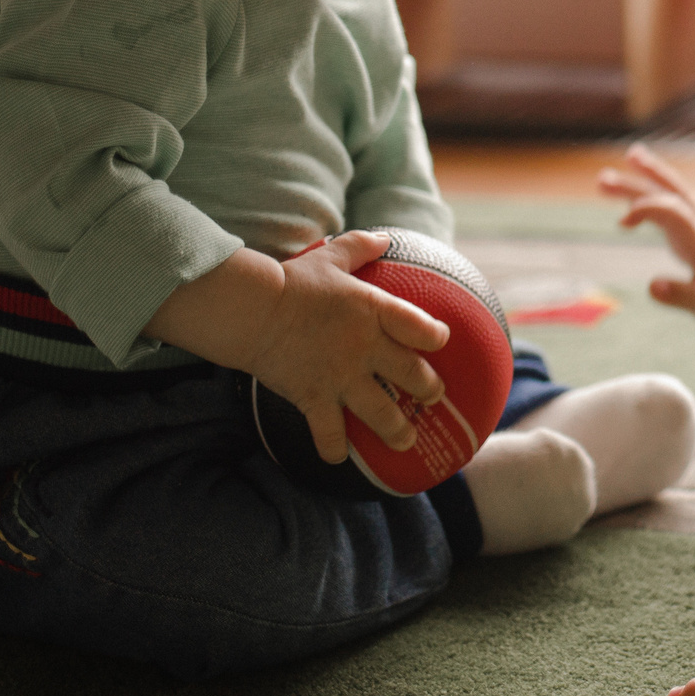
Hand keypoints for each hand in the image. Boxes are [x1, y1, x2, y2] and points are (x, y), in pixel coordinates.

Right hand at [145, 233, 449, 464]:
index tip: (441, 342)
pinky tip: (338, 458)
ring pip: (383, 413)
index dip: (436, 336)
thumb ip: (361, 246)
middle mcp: (366, 347)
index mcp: (374, 310)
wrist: (253, 310)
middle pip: (413, 375)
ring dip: (398, 431)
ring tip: (406, 441)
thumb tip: (385, 237)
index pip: (421, 326)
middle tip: (433, 398)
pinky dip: (334, 448)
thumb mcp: (331, 256)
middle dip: (429, 390)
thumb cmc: (293, 281)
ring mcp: (342, 376)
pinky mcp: (315, 397)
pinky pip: (330, 432)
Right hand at [596, 144, 694, 335]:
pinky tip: (633, 190)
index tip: (624, 221)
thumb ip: (682, 296)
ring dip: (649, 177)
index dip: (650, 211)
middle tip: (602, 179)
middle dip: (638, 187)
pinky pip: (672, 204)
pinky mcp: (693, 230)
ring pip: (673, 195)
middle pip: (670, 198)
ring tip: (630, 155)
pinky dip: (654, 192)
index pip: (676, 216)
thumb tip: (651, 286)